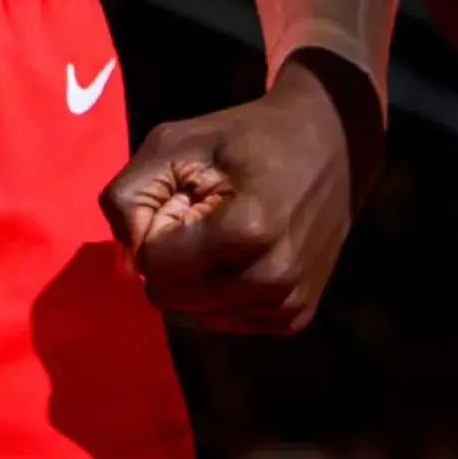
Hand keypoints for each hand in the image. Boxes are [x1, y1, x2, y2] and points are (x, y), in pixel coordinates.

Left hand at [101, 48, 381, 334]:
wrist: (332, 147)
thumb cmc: (245, 138)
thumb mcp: (175, 142)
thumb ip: (131, 195)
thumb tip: (125, 262)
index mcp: (248, 230)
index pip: (157, 265)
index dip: (156, 227)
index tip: (184, 197)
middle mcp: (273, 279)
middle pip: (173, 298)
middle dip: (171, 258)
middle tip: (199, 216)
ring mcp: (288, 305)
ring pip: (196, 313)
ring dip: (196, 277)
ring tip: (224, 232)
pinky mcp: (296, 318)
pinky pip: (225, 320)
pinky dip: (220, 291)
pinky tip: (242, 254)